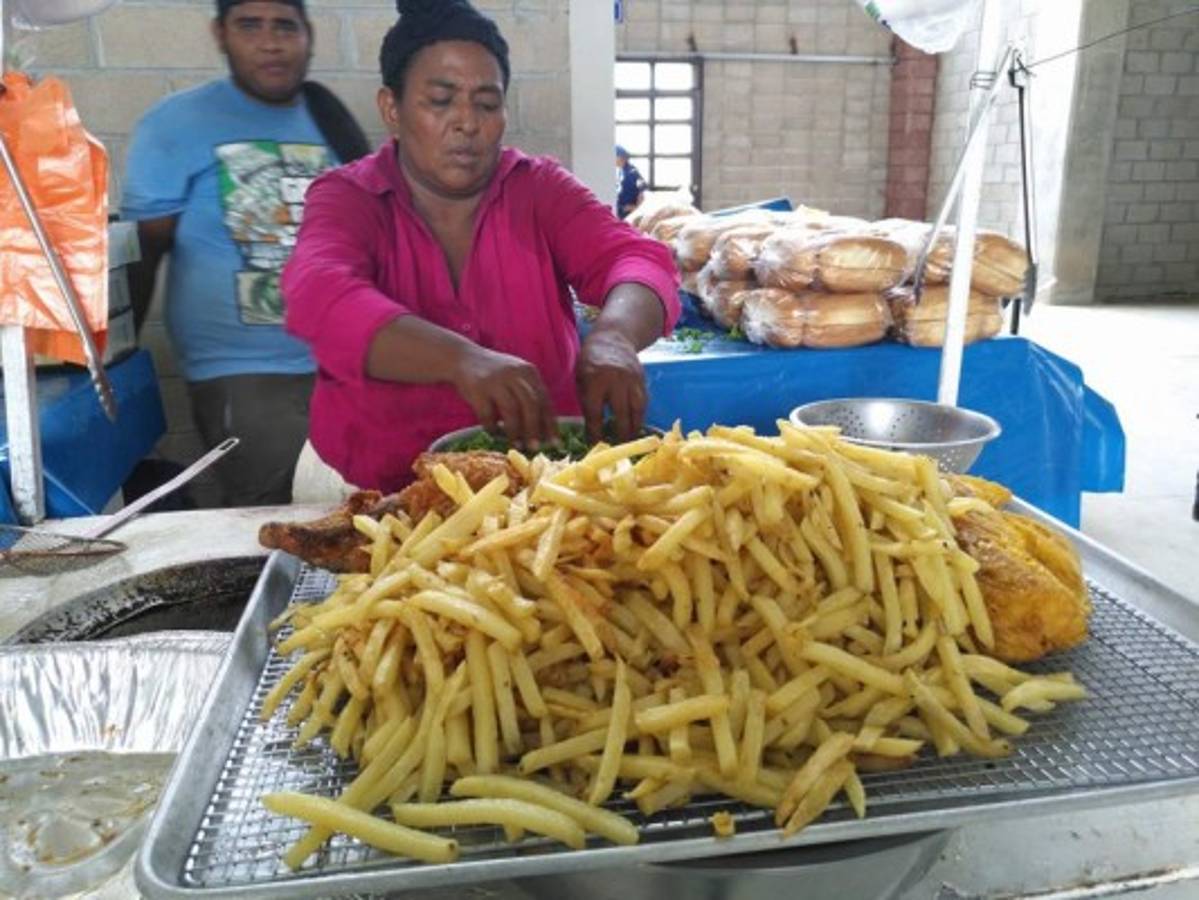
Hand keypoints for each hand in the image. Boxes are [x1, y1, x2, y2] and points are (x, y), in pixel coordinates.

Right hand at [450, 344, 555, 449]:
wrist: (461, 358)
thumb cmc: (493, 376)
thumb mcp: (515, 378)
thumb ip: (529, 397)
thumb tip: (543, 432)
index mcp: (528, 372)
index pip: (545, 400)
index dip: (551, 423)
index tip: (555, 443)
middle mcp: (514, 373)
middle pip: (530, 404)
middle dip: (534, 429)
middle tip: (534, 448)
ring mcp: (495, 380)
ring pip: (511, 410)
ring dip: (515, 431)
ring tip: (516, 445)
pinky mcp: (477, 388)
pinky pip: (488, 414)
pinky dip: (492, 427)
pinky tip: (493, 432)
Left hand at [576, 328, 646, 442]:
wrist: (613, 337)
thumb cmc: (591, 361)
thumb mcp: (581, 378)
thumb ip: (586, 401)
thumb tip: (591, 429)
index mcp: (594, 380)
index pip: (595, 412)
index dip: (595, 431)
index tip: (595, 444)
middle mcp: (616, 380)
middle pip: (620, 413)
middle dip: (619, 433)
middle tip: (618, 448)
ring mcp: (632, 379)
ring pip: (637, 409)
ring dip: (634, 428)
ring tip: (631, 441)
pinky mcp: (643, 379)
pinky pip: (644, 402)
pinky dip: (640, 416)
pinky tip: (636, 426)